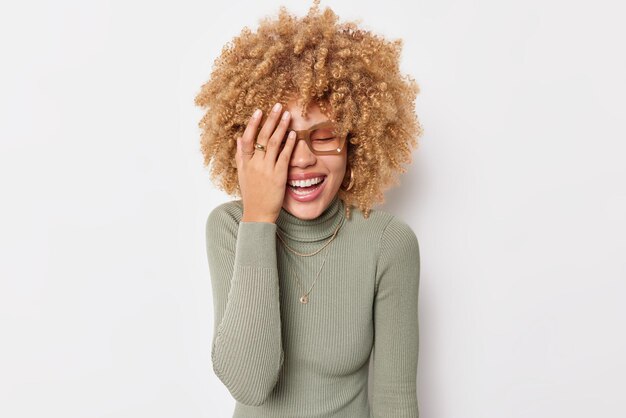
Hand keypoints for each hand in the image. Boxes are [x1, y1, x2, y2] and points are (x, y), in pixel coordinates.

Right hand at [235, 103, 296, 222]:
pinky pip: (284, 156)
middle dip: (270, 119)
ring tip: (287, 114)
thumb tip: (239, 139)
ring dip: (281, 127)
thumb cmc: (251, 195)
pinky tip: (294, 134)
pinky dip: (289, 144)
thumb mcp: (242, 175)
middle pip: (262, 136)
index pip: (248, 138)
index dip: (253, 124)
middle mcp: (255, 164)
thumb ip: (241, 156)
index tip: (259, 111)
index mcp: (245, 162)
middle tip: (278, 106)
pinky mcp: (279, 176)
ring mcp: (267, 169)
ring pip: (274, 143)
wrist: (258, 214)